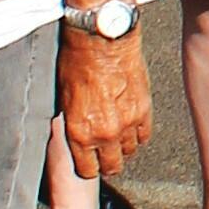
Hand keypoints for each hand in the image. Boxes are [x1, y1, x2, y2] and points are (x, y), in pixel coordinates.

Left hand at [58, 20, 152, 179]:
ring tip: (118, 134)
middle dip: (108, 162)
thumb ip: (73, 123)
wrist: (102, 39)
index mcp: (79, 133)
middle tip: (105, 152)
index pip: (88, 170)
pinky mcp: (145, 109)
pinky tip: (131, 124)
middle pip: (113, 166)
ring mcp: (128, 123)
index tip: (89, 161)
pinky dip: (138, 133)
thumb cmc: (76, 61)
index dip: (88, 166)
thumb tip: (76, 135)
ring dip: (123, 146)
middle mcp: (105, 133)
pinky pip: (144, 134)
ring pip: (130, 151)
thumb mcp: (63, 98)